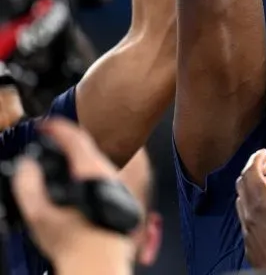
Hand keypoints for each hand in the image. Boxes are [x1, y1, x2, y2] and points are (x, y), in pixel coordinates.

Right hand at [12, 118, 137, 274]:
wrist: (100, 263)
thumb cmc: (75, 243)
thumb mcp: (41, 215)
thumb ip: (29, 186)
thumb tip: (27, 166)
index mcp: (90, 170)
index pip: (74, 136)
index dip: (57, 127)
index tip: (46, 125)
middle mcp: (107, 172)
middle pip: (86, 146)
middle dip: (67, 139)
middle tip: (51, 138)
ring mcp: (116, 183)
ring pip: (95, 160)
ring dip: (77, 155)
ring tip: (60, 158)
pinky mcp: (119, 196)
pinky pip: (100, 173)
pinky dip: (85, 169)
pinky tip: (75, 181)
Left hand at [236, 149, 265, 274]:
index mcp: (263, 206)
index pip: (250, 173)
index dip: (256, 159)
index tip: (265, 152)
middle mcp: (250, 216)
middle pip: (242, 184)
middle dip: (252, 169)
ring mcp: (248, 230)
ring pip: (241, 199)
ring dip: (251, 185)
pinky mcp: (249, 242)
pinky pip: (244, 214)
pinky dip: (251, 200)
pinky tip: (265, 207)